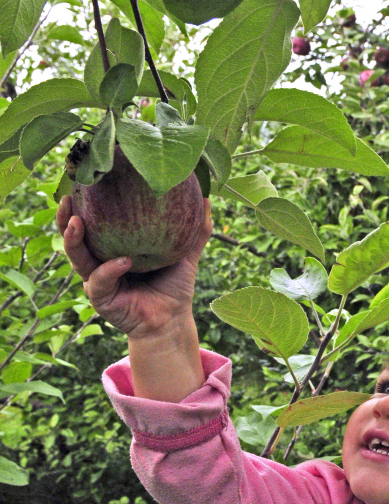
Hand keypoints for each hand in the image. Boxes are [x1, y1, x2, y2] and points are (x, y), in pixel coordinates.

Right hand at [56, 195, 211, 339]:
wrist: (173, 321)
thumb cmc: (175, 287)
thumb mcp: (184, 254)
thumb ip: (195, 230)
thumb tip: (207, 198)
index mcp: (113, 248)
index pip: (90, 221)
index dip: (81, 203)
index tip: (81, 182)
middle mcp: (100, 262)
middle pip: (73, 237)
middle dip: (65, 217)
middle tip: (68, 198)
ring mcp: (97, 281)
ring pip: (77, 258)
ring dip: (73, 240)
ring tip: (77, 222)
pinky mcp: (101, 300)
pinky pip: (100, 282)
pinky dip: (110, 270)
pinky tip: (124, 261)